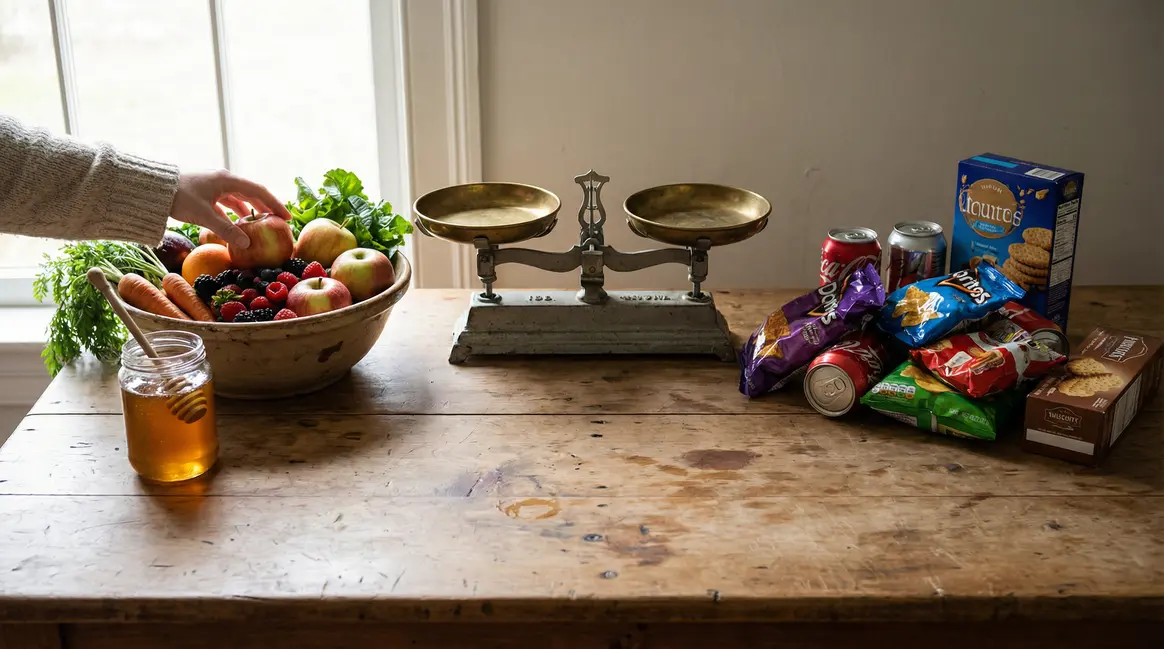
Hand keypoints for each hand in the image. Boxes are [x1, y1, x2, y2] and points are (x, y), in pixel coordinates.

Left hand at [170, 170, 291, 248]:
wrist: (153, 188)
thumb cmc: (179, 197)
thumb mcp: (204, 216)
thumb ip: (227, 230)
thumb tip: (247, 244)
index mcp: (227, 180)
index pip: (259, 191)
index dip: (275, 204)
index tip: (287, 217)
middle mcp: (223, 179)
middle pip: (251, 192)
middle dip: (265, 207)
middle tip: (278, 220)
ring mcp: (214, 183)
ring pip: (238, 196)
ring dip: (250, 209)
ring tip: (259, 223)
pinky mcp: (205, 190)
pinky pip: (225, 200)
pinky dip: (234, 211)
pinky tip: (235, 222)